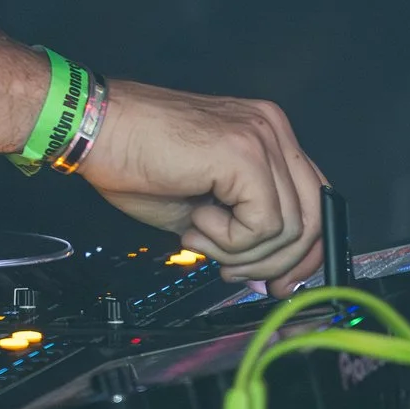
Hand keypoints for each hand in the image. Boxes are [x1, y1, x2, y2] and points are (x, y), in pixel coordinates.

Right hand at [76, 79, 328, 292]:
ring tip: (199, 235)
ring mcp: (261, 137)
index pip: (316, 199)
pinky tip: (196, 222)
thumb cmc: (134, 158)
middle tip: (236, 272)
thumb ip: (244, 227)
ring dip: (241, 251)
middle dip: (278, 263)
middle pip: (314, 218)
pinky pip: (263, 225)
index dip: (303, 250)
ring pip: (291, 228)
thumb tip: (270, 274)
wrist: (93, 130)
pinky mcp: (244, 154)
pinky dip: (229, 240)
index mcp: (265, 133)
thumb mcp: (204, 202)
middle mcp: (272, 128)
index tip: (279, 280)